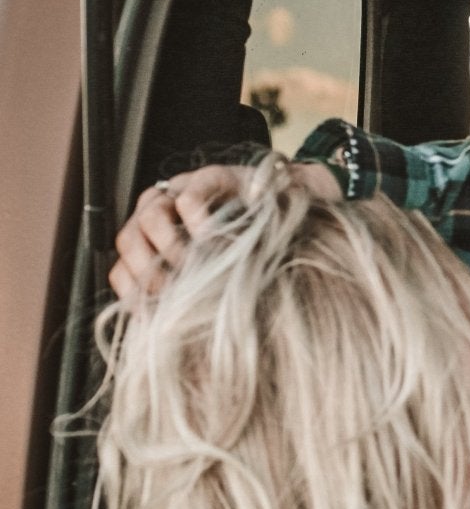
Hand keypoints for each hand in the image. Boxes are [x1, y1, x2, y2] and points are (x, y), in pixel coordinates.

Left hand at [109, 161, 340, 301]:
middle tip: (175, 292)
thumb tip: (168, 332)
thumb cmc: (264, 247)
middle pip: (128, 239)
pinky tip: (214, 239)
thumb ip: (196, 297)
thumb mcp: (223, 279)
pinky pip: (187, 198)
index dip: (133, 291)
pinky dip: (195, 222)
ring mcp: (185, 191)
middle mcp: (166, 214)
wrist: (306, 205)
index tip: (153, 313)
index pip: (124, 267)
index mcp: (161, 242)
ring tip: (198, 266)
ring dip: (170, 249)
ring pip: (149, 216)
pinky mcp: (212, 176)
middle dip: (148, 271)